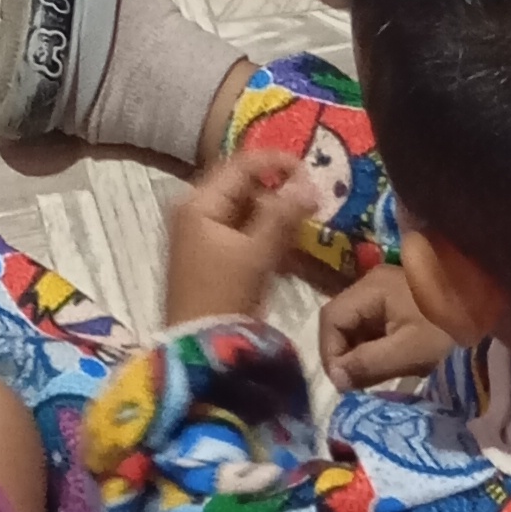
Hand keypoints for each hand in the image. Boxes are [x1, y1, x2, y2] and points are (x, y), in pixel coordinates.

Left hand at [163, 145, 323, 327]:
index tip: (312, 172)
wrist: (200, 348)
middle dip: (279, 192)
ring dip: (275, 216)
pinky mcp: (213, 256)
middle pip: (243, 187)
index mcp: (199, 202)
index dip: (276, 163)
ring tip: (306, 225)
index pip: (240, 165)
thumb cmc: (224, 297)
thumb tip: (308, 183)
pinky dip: (266, 236)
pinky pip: (243, 233)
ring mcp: (202, 234)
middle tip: (314, 201)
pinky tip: (290, 248)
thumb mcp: (256, 254)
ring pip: (245, 212)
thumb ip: (282, 216)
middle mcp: (196, 211)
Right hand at [319, 262, 456, 394]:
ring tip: (369, 379)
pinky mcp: (396, 304)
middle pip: (341, 320)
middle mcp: (371, 285)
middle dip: (342, 354)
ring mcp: (384, 293)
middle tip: (354, 385)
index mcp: (370, 289)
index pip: (331, 318)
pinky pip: (372, 327)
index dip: (329, 351)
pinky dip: (372, 348)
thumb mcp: (409, 351)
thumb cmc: (448, 329)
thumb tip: (336, 379)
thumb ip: (369, 364)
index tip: (342, 383)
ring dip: (357, 353)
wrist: (490, 309)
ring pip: (356, 325)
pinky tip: (386, 365)